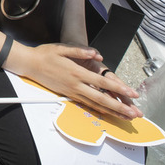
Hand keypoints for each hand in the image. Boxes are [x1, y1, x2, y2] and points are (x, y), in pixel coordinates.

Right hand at [16, 43, 141, 120]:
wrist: (29, 64)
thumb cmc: (45, 54)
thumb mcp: (62, 48)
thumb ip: (81, 51)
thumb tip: (98, 54)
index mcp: (77, 72)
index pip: (102, 83)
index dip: (119, 89)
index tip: (132, 93)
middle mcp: (76, 85)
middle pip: (102, 99)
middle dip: (120, 107)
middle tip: (135, 113)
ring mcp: (72, 91)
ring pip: (95, 105)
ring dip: (112, 112)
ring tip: (126, 117)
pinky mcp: (68, 95)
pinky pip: (87, 104)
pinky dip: (99, 110)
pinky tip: (108, 113)